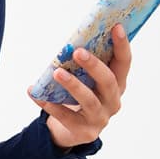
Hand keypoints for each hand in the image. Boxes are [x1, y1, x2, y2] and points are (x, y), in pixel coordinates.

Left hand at [28, 24, 132, 149]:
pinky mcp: (84, 132)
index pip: (124, 63)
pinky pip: (66, 116)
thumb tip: (71, 40)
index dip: (122, 45)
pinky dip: (50, 104)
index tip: (116, 26)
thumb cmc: (79, 96)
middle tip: (77, 51)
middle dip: (94, 65)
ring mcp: (100, 118)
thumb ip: (84, 64)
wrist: (70, 131)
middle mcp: (113, 101)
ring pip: (89, 100)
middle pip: (108, 81)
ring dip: (73, 84)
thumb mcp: (86, 79)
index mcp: (117, 84)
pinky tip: (35, 93)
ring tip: (57, 72)